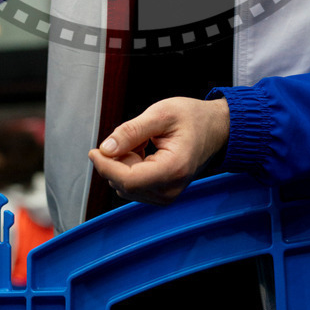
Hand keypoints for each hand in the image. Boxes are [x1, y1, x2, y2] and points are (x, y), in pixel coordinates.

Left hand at [88, 96, 228, 204]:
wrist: (216, 129)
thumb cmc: (192, 118)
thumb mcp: (161, 113)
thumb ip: (131, 131)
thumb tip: (105, 149)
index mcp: (173, 169)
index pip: (129, 180)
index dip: (106, 166)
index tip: (94, 150)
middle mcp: (171, 190)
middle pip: (125, 185)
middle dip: (116, 161)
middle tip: (131, 135)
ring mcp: (168, 196)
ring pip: (127, 187)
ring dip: (124, 164)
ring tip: (142, 141)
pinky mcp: (163, 195)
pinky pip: (134, 187)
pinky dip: (130, 168)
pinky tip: (143, 150)